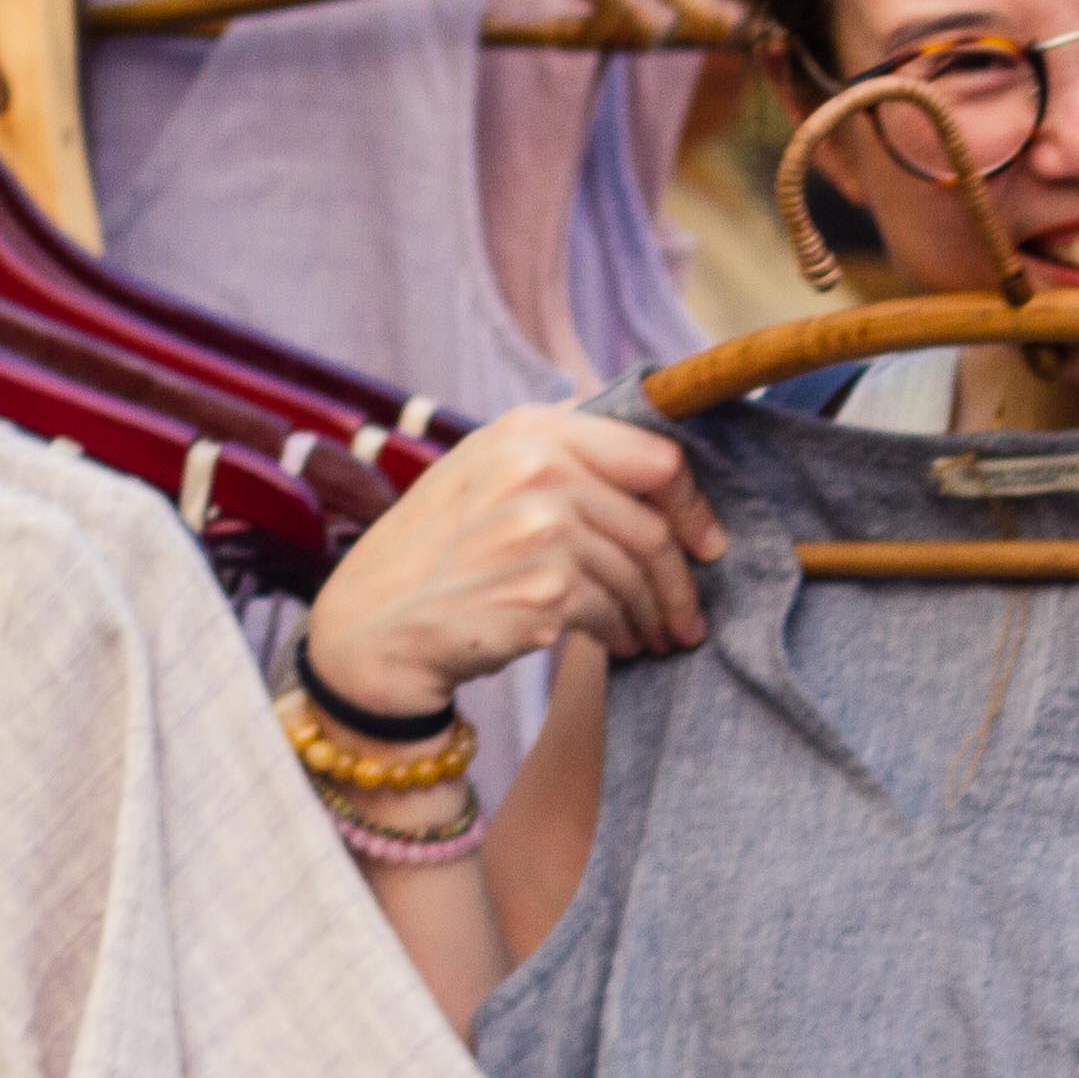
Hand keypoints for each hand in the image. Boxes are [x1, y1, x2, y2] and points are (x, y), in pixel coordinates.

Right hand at [299, 407, 728, 715]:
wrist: (374, 627)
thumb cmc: (435, 552)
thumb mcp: (483, 472)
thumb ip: (558, 454)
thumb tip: (651, 457)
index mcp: (529, 431)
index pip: (654, 456)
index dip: (691, 504)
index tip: (704, 541)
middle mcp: (537, 470)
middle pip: (652, 526)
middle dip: (680, 579)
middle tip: (688, 613)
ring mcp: (541, 530)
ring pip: (637, 575)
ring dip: (654, 614)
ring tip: (655, 635)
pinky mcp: (544, 591)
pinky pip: (612, 613)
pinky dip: (623, 635)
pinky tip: (621, 647)